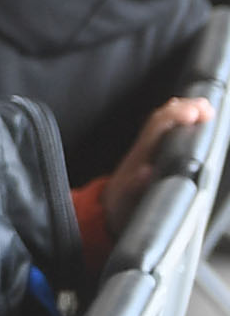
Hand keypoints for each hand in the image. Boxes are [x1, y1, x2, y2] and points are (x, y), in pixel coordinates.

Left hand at [104, 98, 213, 228]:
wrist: (108, 209)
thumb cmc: (119, 203)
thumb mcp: (125, 199)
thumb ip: (134, 185)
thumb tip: (145, 172)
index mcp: (139, 156)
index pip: (157, 128)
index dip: (175, 117)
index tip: (193, 113)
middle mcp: (143, 148)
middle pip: (161, 119)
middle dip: (183, 110)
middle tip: (206, 107)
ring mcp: (146, 149)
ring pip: (163, 123)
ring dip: (182, 112)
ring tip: (202, 107)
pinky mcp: (151, 154)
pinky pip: (164, 131)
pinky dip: (178, 121)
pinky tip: (189, 118)